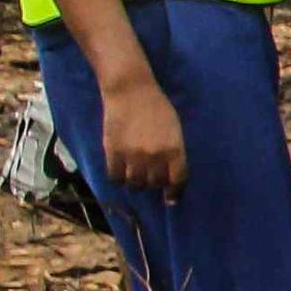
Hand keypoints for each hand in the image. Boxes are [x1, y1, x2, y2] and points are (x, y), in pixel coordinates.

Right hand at [99, 72, 187, 201]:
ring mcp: (133, 155)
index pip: (177, 180)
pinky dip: (118, 178)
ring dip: (136, 183)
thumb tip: (171, 175)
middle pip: (155, 184)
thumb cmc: (157, 108)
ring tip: (135, 175)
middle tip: (150, 178)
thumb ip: (174, 152)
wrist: (131, 91)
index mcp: (175, 150)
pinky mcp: (113, 152)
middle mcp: (155, 156)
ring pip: (135, 184)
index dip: (174, 192)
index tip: (170, 199)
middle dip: (154, 184)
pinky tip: (120, 172)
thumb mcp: (175, 130)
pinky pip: (115, 177)